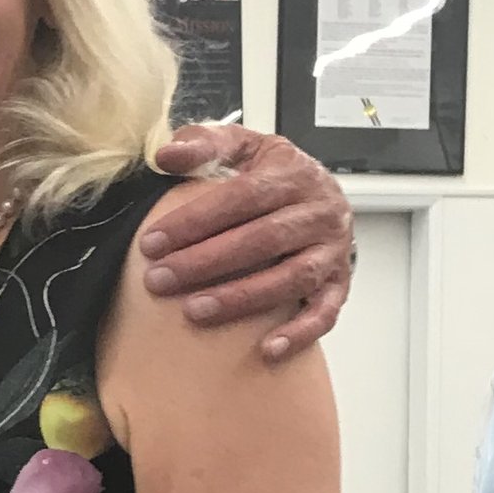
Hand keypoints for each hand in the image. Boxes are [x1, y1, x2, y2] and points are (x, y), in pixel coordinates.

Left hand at [143, 127, 353, 358]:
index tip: (153, 243)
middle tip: (160, 280)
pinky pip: (325, 312)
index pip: (241, 197)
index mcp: (293, 172)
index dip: (195, 221)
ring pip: (290, 278)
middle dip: (206, 262)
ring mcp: (333, 250)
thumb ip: (206, 143)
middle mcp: (319, 210)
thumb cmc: (276, 175)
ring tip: (194, 311)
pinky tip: (267, 349)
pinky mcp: (340, 283)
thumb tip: (167, 155)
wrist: (325, 195)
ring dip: (241, 298)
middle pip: (262, 239)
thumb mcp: (244, 147)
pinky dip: (298, 332)